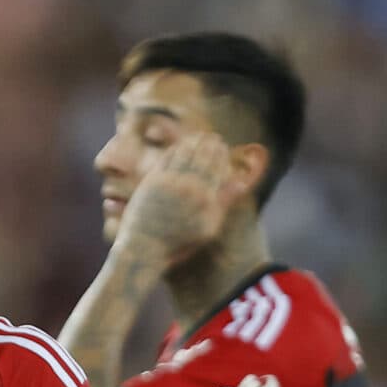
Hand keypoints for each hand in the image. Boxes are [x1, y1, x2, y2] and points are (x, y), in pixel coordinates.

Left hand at [115, 131, 243, 265]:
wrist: (145, 248)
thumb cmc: (179, 243)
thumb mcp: (208, 228)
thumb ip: (224, 202)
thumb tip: (241, 183)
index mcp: (205, 199)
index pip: (217, 168)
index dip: (221, 154)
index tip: (224, 147)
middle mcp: (189, 187)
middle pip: (202, 157)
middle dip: (209, 144)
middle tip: (214, 138)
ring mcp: (169, 182)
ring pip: (185, 153)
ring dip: (193, 142)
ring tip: (199, 138)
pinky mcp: (152, 180)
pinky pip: (167, 158)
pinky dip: (176, 149)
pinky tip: (180, 146)